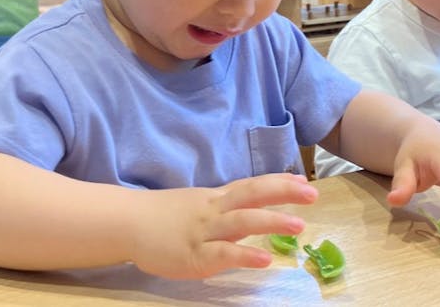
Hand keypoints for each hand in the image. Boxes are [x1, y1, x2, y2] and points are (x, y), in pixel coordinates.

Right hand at [129, 172, 317, 278]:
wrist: (127, 223)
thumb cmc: (163, 217)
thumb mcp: (198, 206)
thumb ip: (226, 210)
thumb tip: (254, 209)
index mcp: (215, 198)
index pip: (251, 185)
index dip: (278, 182)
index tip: (303, 180)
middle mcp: (213, 210)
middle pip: (252, 195)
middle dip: (283, 193)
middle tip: (313, 194)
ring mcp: (204, 231)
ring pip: (242, 221)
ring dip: (272, 221)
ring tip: (300, 225)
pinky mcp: (194, 254)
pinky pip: (223, 253)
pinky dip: (245, 255)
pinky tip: (265, 261)